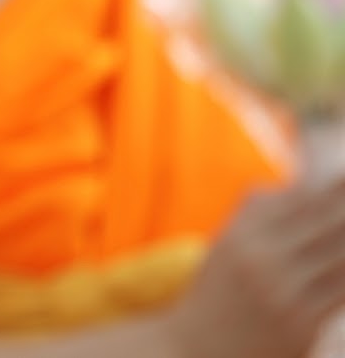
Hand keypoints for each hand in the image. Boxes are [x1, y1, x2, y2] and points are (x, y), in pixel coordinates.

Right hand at [164, 174, 344, 357]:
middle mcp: (262, 259)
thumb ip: (257, 211)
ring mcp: (284, 293)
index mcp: (243, 234)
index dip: (338, 187)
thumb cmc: (217, 295)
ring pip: (342, 255)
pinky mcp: (303, 324)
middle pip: (329, 223)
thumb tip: (303, 182)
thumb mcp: (226, 246)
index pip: (304, 200)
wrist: (192, 351)